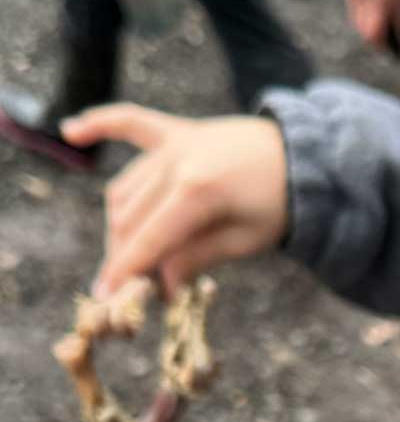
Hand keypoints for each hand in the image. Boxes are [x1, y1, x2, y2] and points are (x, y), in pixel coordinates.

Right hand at [60, 105, 288, 296]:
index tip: (106, 298)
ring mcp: (174, 142)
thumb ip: (196, 257)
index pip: (148, 239)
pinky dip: (100, 124)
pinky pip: (131, 122)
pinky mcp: (177, 130)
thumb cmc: (280, 206)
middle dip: (126, 255)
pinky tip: (70, 129)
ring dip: (122, 225)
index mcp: (197, 191)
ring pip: (126, 189)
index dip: (125, 271)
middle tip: (137, 288)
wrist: (308, 159)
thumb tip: (160, 284)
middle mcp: (177, 161)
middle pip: (130, 217)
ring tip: (135, 258)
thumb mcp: (243, 241)